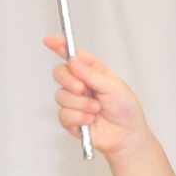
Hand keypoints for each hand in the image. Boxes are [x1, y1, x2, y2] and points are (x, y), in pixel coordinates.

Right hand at [47, 35, 146, 155]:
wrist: (126, 136)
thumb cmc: (125, 109)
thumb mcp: (113, 86)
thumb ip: (91, 74)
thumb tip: (73, 61)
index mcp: (93, 71)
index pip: (73, 56)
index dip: (60, 46)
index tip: (49, 40)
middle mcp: (81, 84)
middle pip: (60, 73)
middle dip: (69, 81)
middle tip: (82, 88)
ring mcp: (74, 102)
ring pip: (61, 96)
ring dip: (81, 104)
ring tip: (97, 109)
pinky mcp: (70, 119)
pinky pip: (64, 115)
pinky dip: (79, 118)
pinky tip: (91, 120)